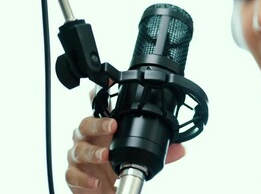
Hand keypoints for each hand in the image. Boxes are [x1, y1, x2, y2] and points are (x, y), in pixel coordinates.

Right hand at [66, 99, 185, 193]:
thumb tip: (180, 149)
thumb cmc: (116, 167)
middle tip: (112, 126)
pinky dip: (84, 178)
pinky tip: (96, 181)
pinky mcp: (74, 174)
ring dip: (92, 152)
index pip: (99, 108)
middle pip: (86, 124)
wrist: (105, 191)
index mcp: (104, 129)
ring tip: (104, 155)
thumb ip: (160, 152)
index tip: (108, 85)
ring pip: (79, 149)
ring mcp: (79, 156)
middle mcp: (89, 139)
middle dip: (98, 124)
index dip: (101, 95)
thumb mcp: (139, 157)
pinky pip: (73, 174)